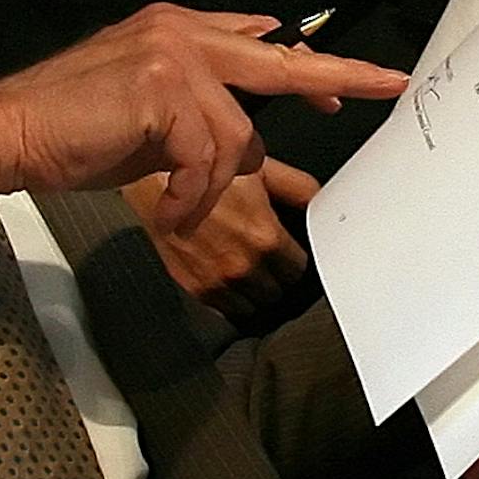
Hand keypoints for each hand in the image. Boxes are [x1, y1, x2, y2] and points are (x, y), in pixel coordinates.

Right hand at [0, 4, 405, 229]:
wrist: (12, 130)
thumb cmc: (72, 128)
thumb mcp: (145, 107)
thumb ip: (194, 99)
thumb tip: (244, 120)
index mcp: (177, 28)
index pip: (257, 40)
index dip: (304, 66)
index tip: (347, 87)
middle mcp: (181, 30)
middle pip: (280, 60)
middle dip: (341, 74)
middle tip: (392, 84)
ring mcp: (174, 54)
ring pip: (236, 136)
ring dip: (208, 185)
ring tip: (175, 204)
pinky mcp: (164, 87)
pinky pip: (207, 158)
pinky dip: (190, 197)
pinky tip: (167, 209)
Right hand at [122, 157, 317, 320]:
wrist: (155, 184)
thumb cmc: (205, 172)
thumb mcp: (260, 168)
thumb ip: (299, 188)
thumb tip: (323, 202)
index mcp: (266, 237)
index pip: (300, 269)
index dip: (295, 259)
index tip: (289, 253)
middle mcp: (244, 265)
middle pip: (279, 291)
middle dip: (276, 276)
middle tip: (267, 260)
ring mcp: (219, 281)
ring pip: (255, 305)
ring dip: (255, 290)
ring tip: (247, 269)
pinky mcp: (195, 289)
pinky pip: (226, 309)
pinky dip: (230, 298)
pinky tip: (226, 277)